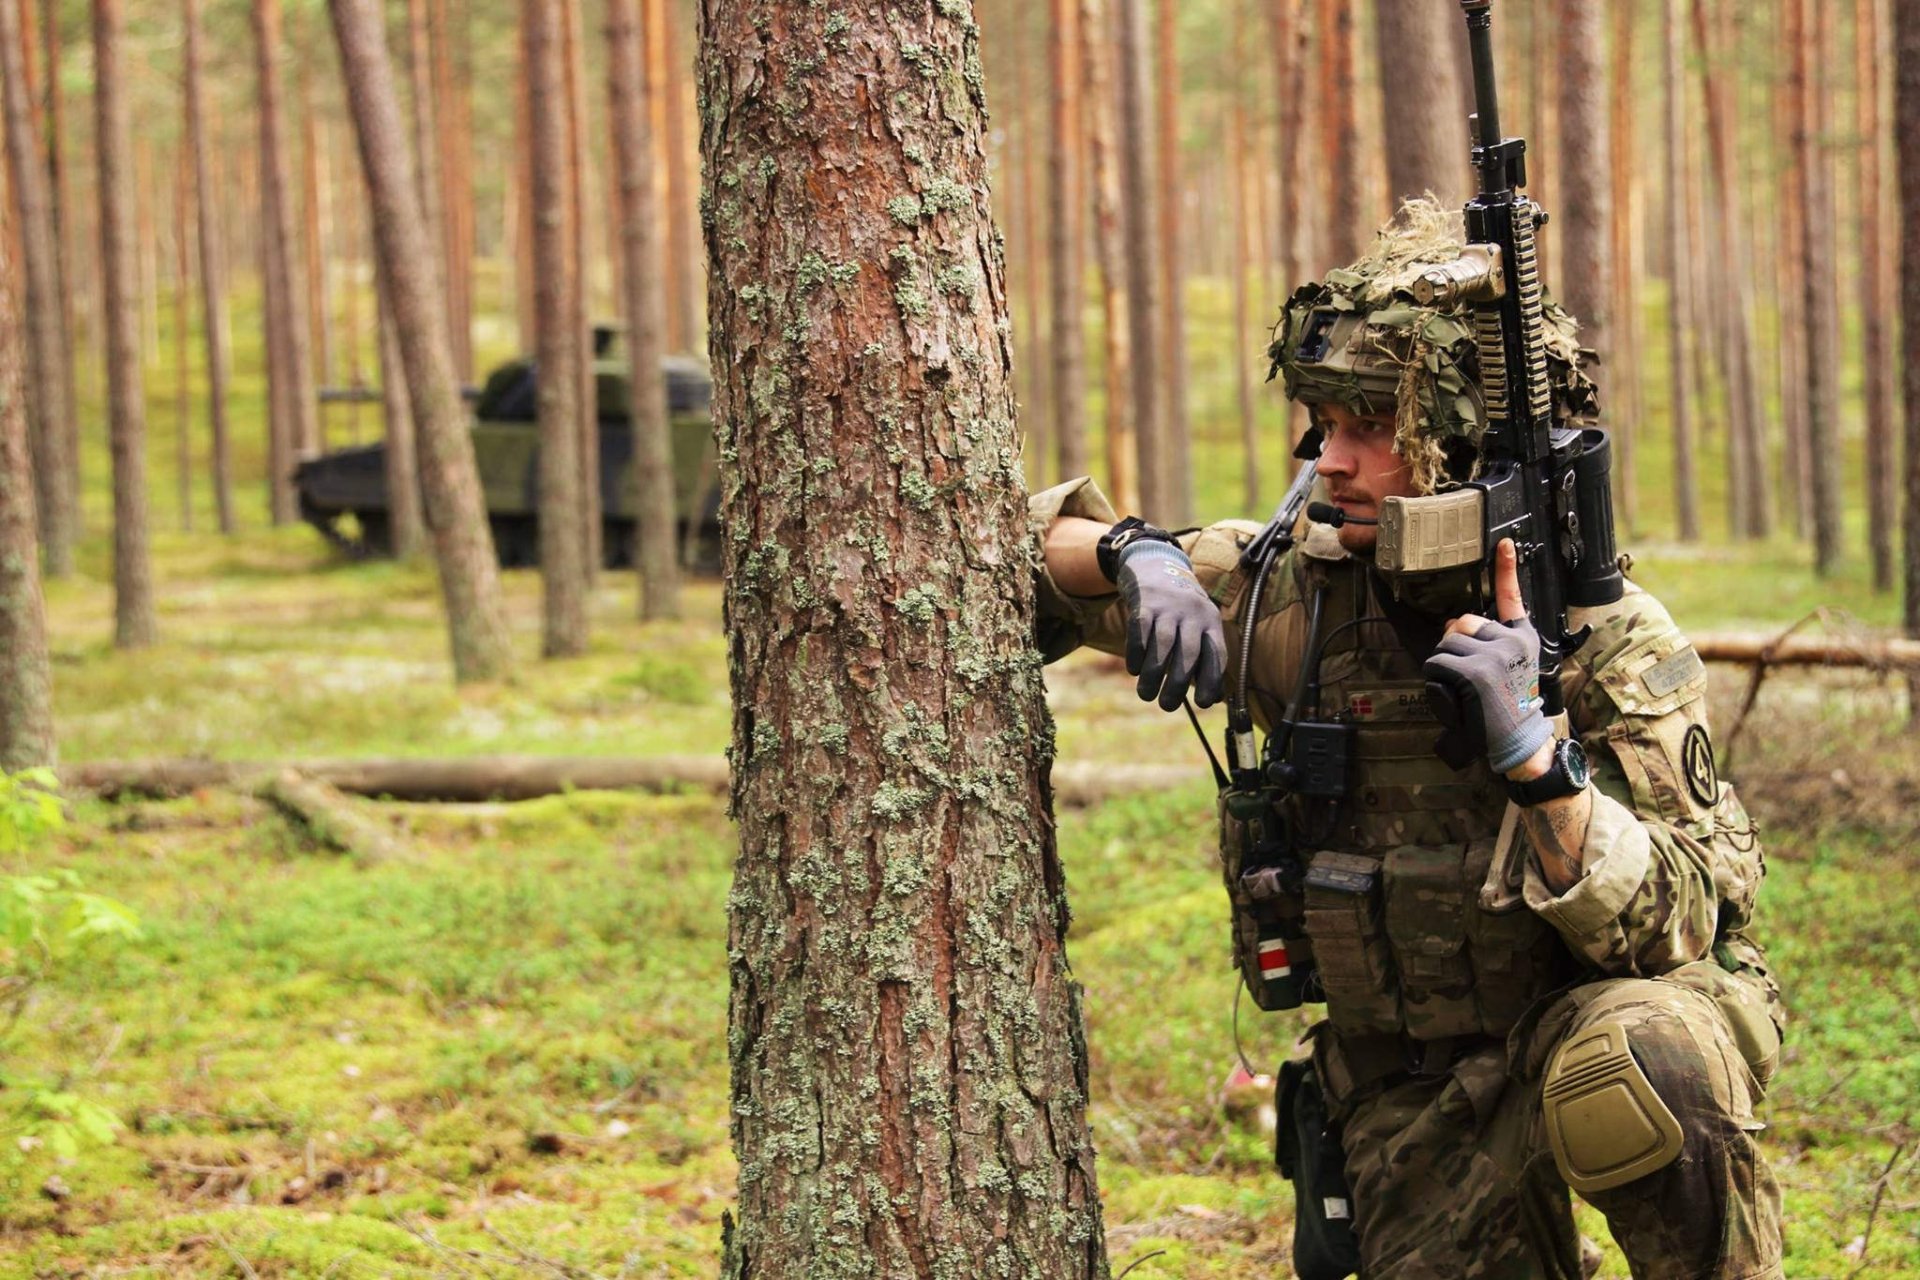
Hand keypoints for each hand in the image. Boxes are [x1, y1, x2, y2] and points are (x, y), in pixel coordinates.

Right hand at [1115, 541, 1226, 710]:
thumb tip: (1214, 699)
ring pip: (1163, 645)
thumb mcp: (1199, 625)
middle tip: (1167, 706)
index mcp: (1211, 621)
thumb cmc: (1180, 610)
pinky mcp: (1144, 602)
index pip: (1216, 654)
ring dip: (1154, 674)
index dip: (1212, 681)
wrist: (1156, 565)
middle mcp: (1193, 612)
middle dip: (1178, 684)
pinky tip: (1134, 670)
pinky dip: (1136, 653)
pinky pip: (1140, 632)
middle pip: (1189, 653)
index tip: (1203, 704)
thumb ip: (1206, 657)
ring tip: (1146, 694)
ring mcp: (1168, 606)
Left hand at [1422, 539, 1550, 773]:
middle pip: (1460, 623)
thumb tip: (1453, 623)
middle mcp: (1512, 640)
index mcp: (1522, 637)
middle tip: (1470, 674)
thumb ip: (1487, 642)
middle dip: (1453, 644)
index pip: (1513, 597)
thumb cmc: (1508, 706)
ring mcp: (1495, 655)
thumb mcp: (1509, 668)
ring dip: (1445, 665)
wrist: (1519, 740)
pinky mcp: (1476, 671)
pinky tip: (1460, 696)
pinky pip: (1438, 663)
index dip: (1506, 568)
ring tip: (1467, 689)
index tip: (1504, 542)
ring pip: (1445, 644)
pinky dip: (1438, 680)